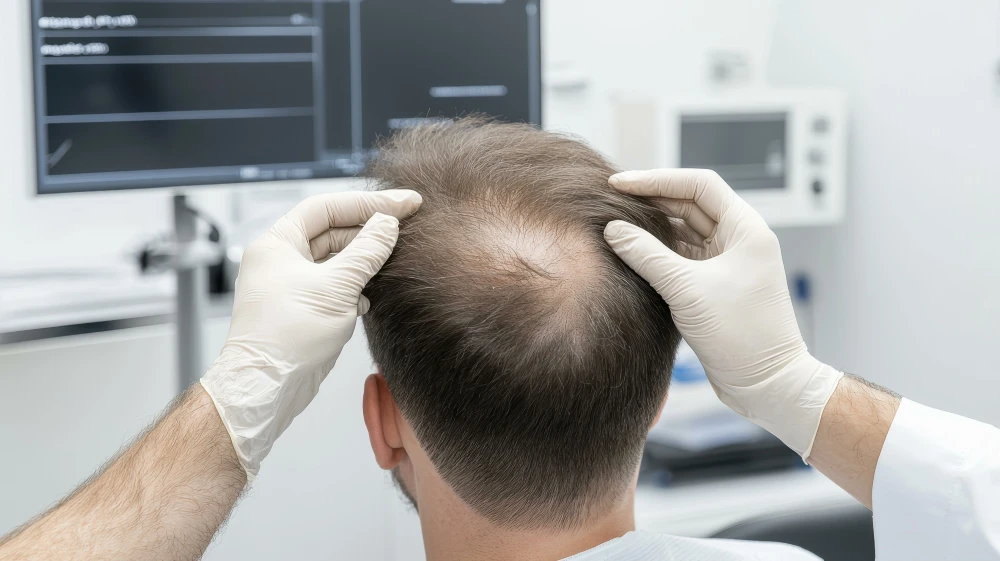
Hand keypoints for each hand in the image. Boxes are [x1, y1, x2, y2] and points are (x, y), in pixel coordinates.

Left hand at [201, 190, 421, 477]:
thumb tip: (387, 225)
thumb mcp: (337, 287)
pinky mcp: (302, 309)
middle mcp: (281, 260)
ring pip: (336, 260)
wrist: (267, 387)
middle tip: (408, 225)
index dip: (368, 202)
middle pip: (332, 231)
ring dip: (364, 260)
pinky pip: (334, 286)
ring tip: (395, 257)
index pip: (327, 207)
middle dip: (369, 230)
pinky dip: (355, 287)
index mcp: (278, 243)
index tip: (404, 203)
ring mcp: (291, 285)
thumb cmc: (286, 338)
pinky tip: (371, 296)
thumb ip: (366, 252)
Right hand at [603, 169, 841, 456]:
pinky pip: (681, 257)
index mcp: (745, 229)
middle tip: (610, 201)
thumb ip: (646, 255)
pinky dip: (656, 253)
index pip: (698, 186)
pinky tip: (630, 253)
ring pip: (683, 232)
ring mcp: (726, 263)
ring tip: (615, 224)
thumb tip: (613, 230)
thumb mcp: (687, 289)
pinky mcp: (714, 286)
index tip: (619, 183)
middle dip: (650, 200)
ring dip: (652, 227)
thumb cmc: (741, 335)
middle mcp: (738, 240)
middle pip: (689, 204)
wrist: (766, 384)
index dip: (657, 180)